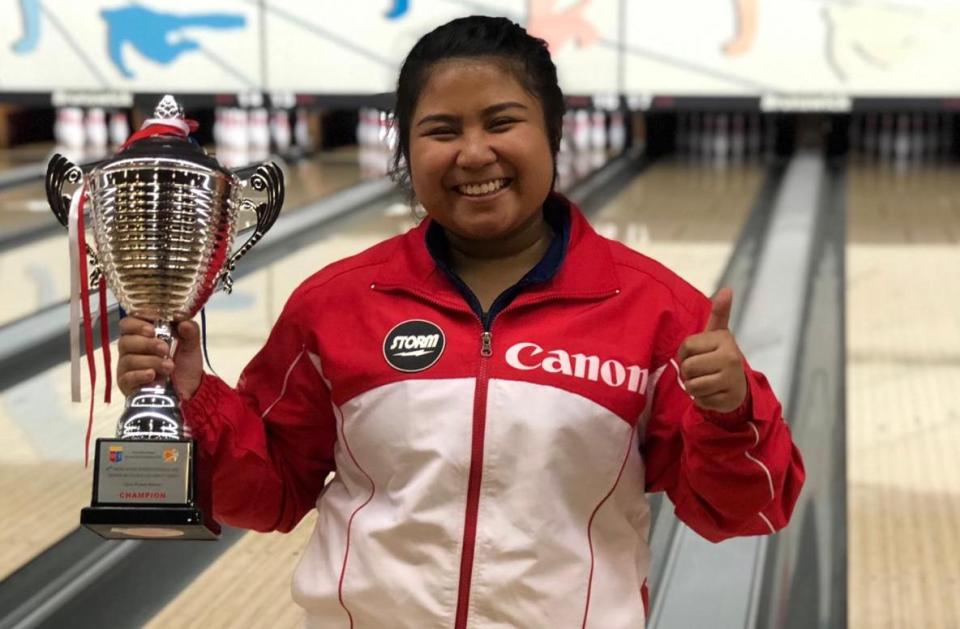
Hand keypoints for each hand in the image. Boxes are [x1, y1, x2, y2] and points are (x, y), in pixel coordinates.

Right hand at [117, 318, 202, 399]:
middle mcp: (131, 349)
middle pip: (125, 341)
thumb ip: (190, 332)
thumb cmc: (184, 364)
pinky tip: (152, 375)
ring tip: (169, 366)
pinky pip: (127, 377)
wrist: (189, 389)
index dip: (137, 324)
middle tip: (165, 349)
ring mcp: (127, 367)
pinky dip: (140, 374)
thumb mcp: (191, 346)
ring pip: (128, 359)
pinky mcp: (127, 384)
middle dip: (146, 343)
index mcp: (142, 335)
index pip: (128, 323)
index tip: (152, 328)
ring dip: (151, 361)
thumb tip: (185, 322)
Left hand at [677, 287, 747, 412]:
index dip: (684, 353)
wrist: (739, 386)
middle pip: (688, 367)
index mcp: (724, 340)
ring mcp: (731, 380)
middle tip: (700, 371)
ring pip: (692, 386)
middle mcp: (731, 358)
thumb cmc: (720, 356)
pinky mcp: (728, 400)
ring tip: (705, 381)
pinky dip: (701, 400)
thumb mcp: (718, 334)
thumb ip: (720, 313)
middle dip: (688, 372)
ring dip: (693, 387)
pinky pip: (700, 401)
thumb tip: (727, 289)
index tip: (696, 354)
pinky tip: (713, 393)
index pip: (686, 346)